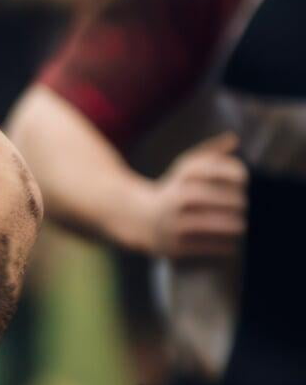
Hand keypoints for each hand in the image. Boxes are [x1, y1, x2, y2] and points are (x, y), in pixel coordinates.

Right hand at [137, 133, 246, 258]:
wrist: (138, 219)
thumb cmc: (173, 190)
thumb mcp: (186, 168)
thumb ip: (211, 152)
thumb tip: (234, 138)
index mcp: (180, 177)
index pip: (208, 168)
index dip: (233, 172)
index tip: (244, 179)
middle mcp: (174, 197)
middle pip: (209, 196)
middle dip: (235, 202)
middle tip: (246, 206)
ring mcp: (174, 222)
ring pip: (208, 223)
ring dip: (232, 224)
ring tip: (242, 225)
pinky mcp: (175, 244)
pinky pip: (206, 245)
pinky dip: (224, 245)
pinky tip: (233, 242)